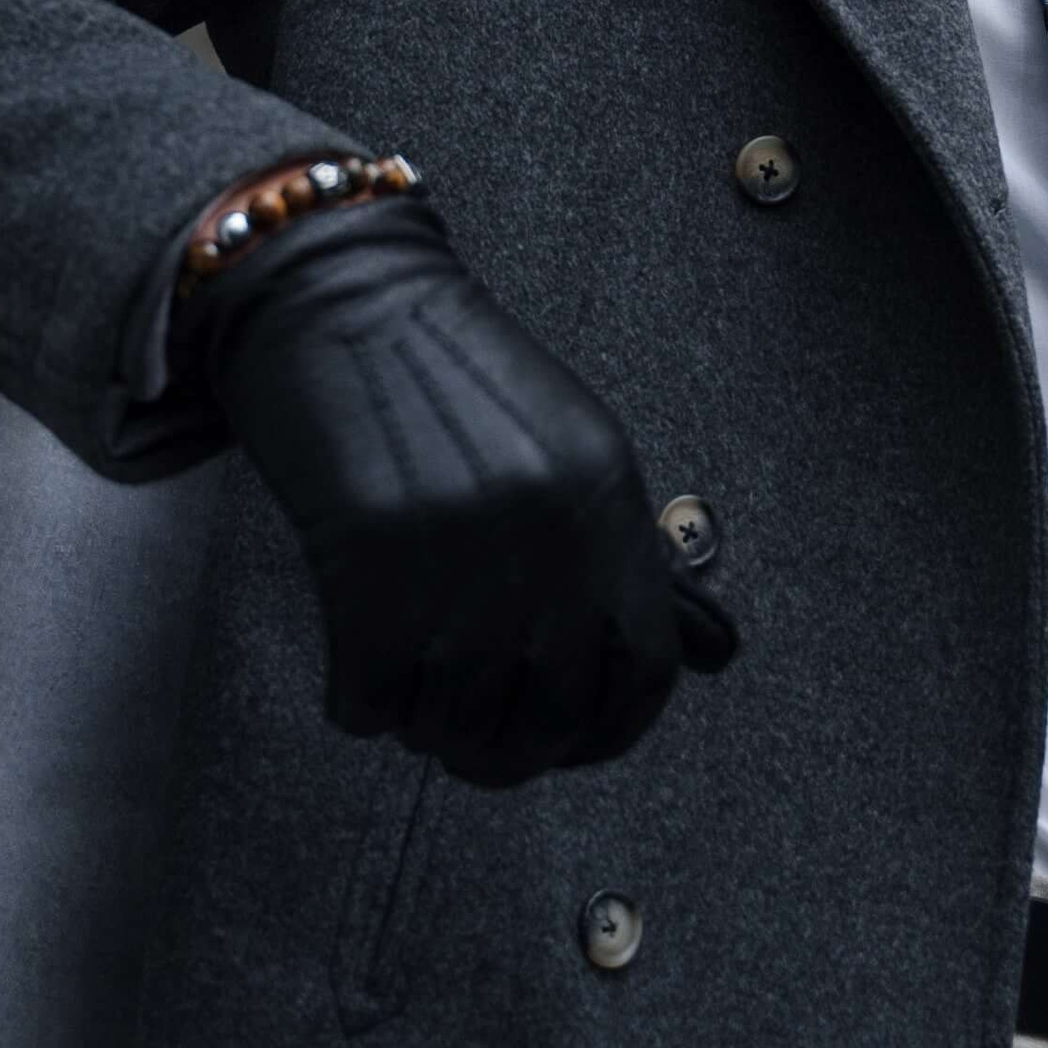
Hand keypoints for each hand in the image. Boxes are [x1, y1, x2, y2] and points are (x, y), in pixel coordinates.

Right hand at [177, 190, 737, 787]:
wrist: (336, 297)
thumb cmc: (445, 371)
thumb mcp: (564, 441)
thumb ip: (622, 549)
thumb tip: (711, 652)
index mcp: (604, 493)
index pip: (646, 668)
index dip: (610, 730)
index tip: (570, 741)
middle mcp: (543, 530)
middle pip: (550, 715)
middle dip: (506, 751)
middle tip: (469, 741)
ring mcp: (456, 551)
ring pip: (455, 720)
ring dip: (426, 727)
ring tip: (408, 688)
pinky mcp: (365, 565)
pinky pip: (372, 700)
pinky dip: (359, 704)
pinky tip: (357, 671)